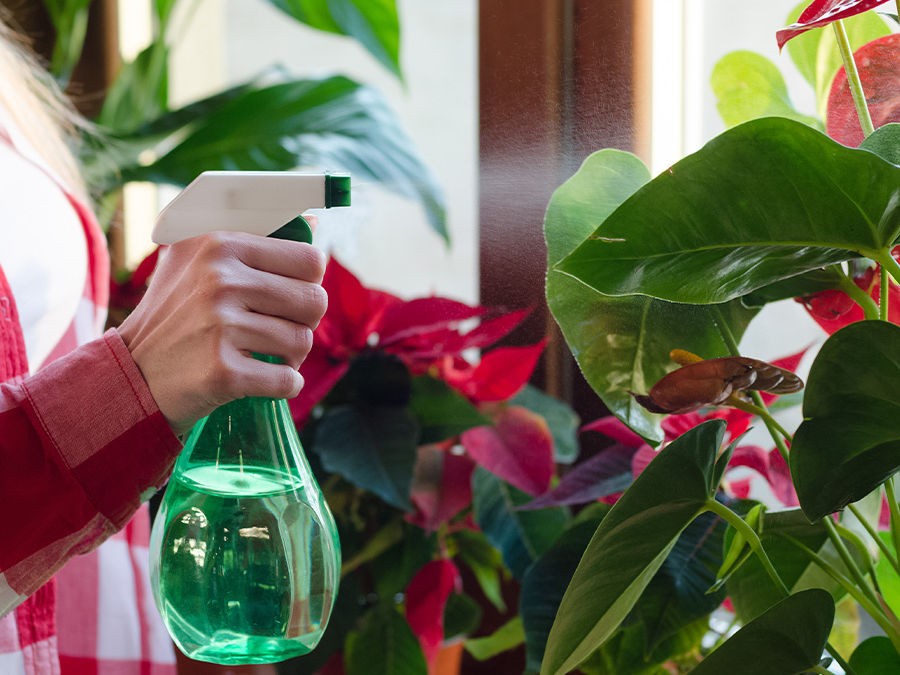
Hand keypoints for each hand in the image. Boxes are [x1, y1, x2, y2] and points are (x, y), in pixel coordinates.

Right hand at [117, 230, 326, 434]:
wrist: (132, 373)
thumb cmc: (175, 314)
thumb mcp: (197, 259)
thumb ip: (254, 238)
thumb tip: (313, 222)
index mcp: (220, 244)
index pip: (310, 260)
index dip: (307, 284)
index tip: (288, 297)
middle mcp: (219, 279)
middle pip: (314, 301)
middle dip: (304, 322)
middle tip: (277, 331)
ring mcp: (220, 325)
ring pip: (303, 341)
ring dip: (291, 356)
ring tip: (262, 354)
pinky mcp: (223, 371)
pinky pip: (288, 380)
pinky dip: (283, 385)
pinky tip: (260, 380)